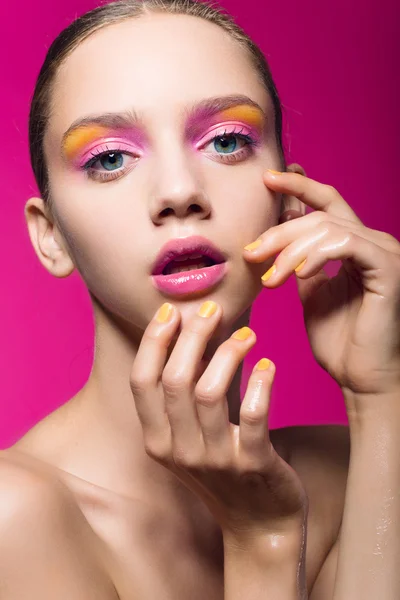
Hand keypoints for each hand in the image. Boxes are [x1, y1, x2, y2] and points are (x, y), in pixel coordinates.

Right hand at [130, 301, 307, 540]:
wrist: (258, 524)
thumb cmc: (223, 470)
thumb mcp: (189, 437)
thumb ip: (182, 396)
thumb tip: (188, 334)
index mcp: (157, 440)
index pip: (141, 381)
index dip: (154, 341)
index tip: (171, 311)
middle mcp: (179, 451)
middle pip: (175, 379)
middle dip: (192, 335)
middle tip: (211, 308)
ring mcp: (215, 460)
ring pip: (210, 392)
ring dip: (228, 353)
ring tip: (247, 333)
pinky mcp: (252, 463)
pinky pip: (254, 415)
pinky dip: (260, 383)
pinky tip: (268, 364)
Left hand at [243, 167, 399, 409]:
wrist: (362, 379)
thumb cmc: (339, 341)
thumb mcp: (311, 295)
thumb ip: (301, 264)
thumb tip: (278, 242)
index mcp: (354, 246)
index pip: (327, 202)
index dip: (299, 186)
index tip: (268, 179)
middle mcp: (372, 243)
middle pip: (320, 215)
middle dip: (279, 231)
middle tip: (251, 252)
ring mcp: (383, 253)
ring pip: (328, 227)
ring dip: (291, 249)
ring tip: (271, 277)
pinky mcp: (388, 269)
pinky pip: (346, 244)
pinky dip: (316, 255)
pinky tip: (297, 275)